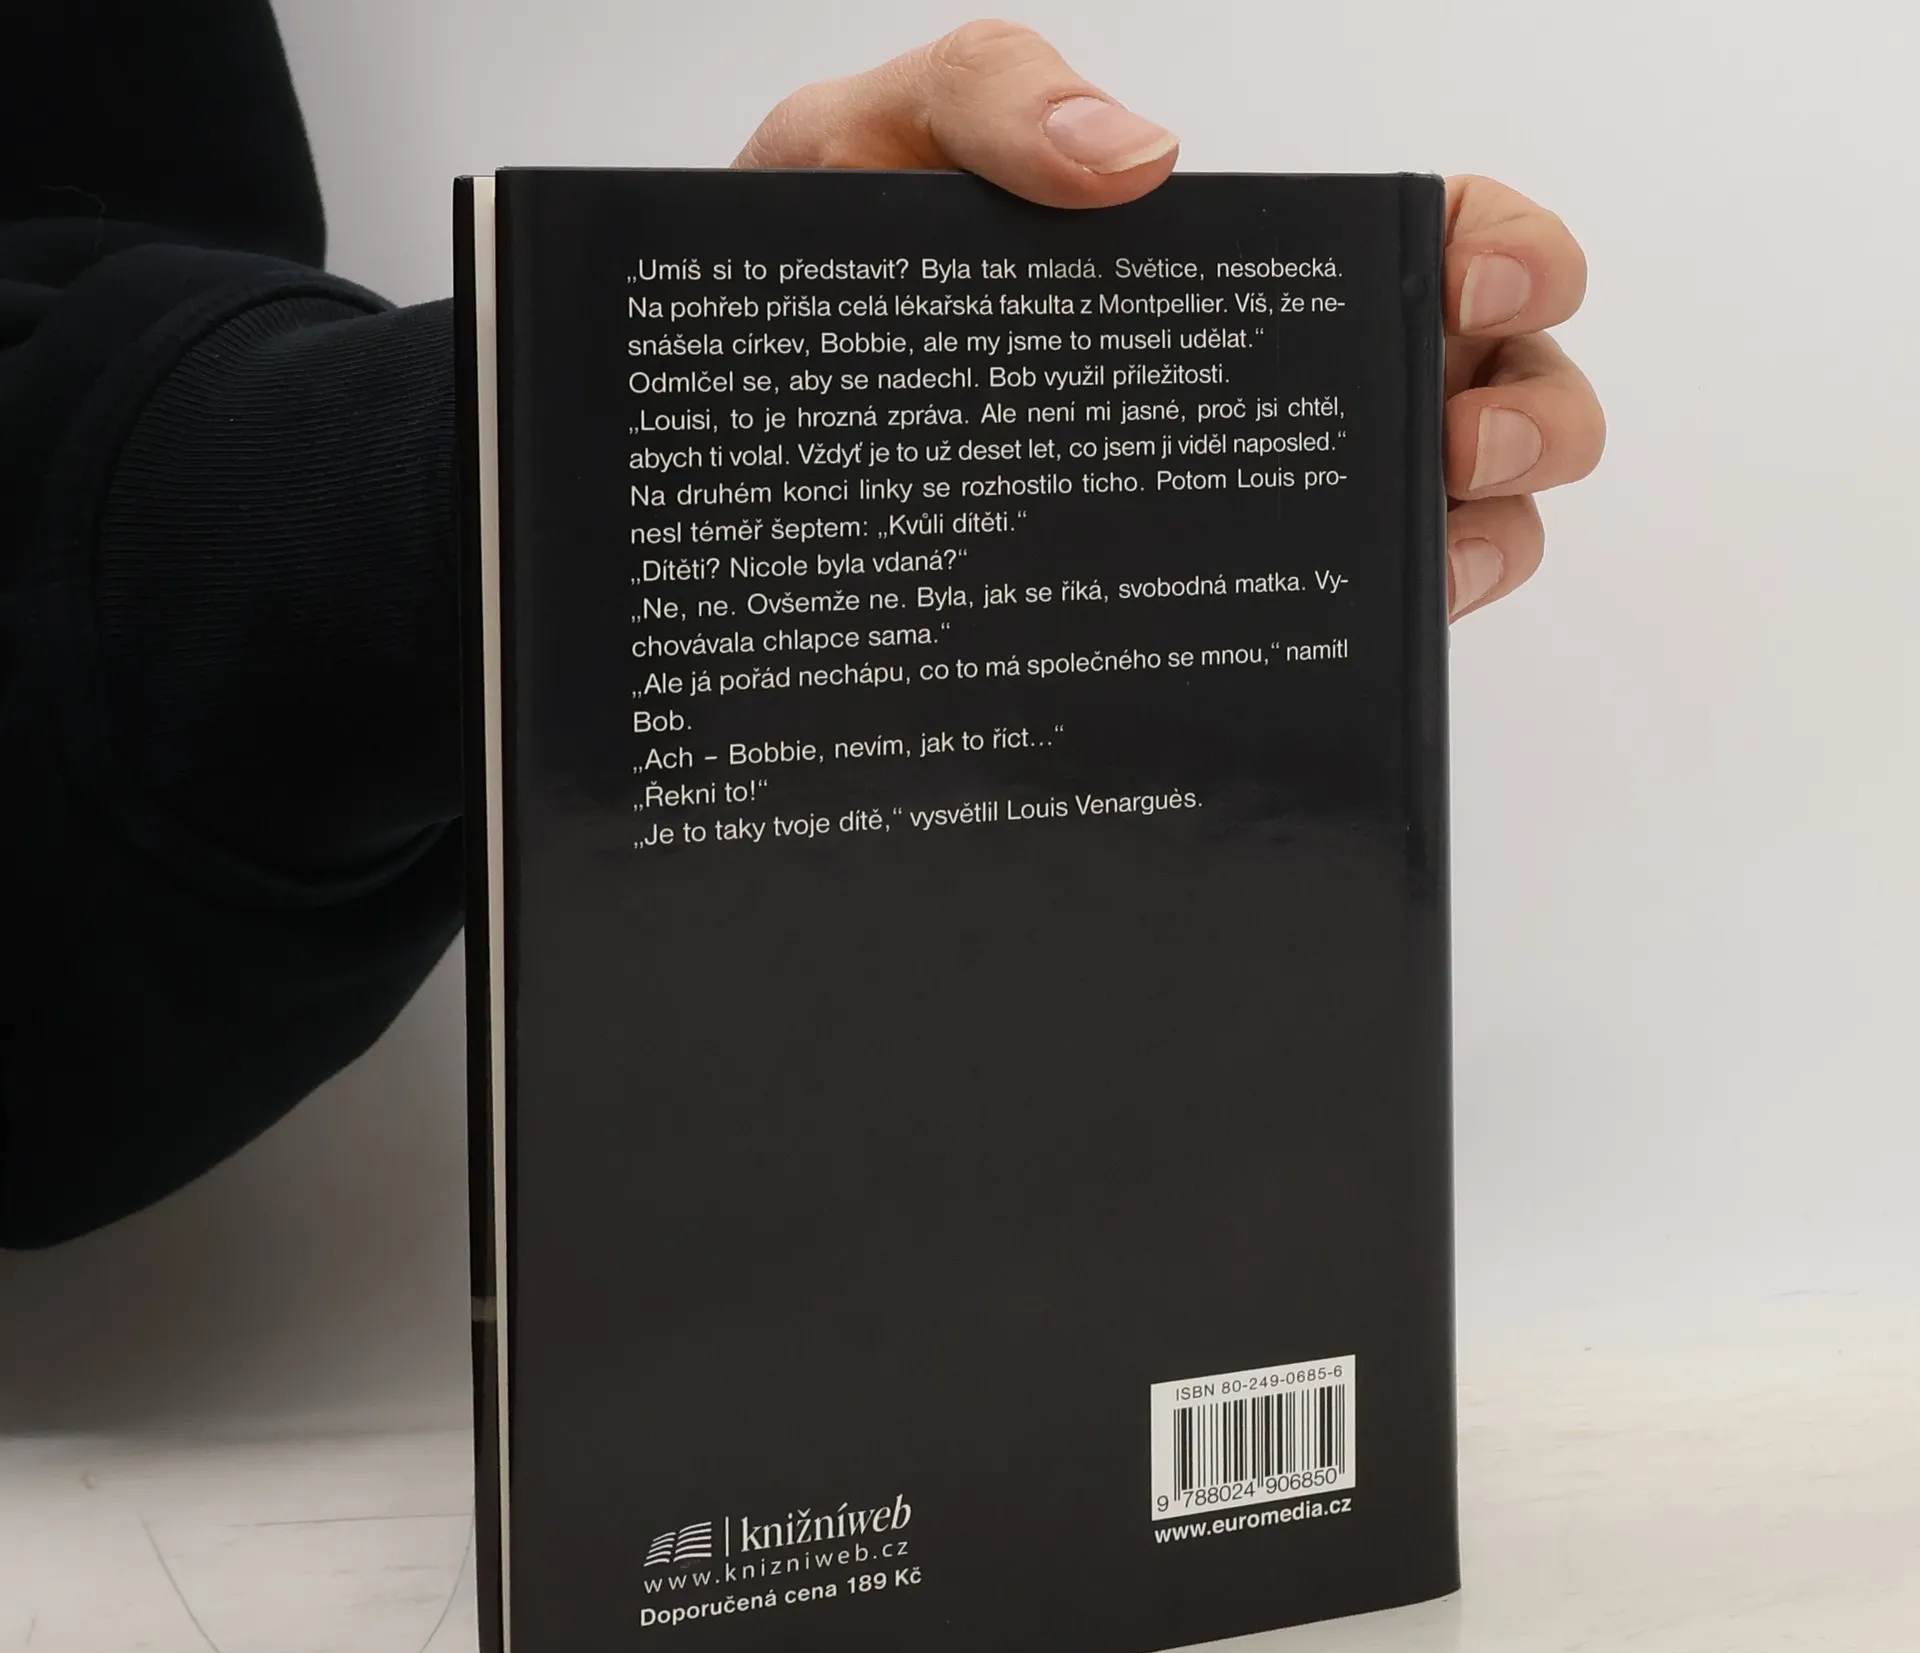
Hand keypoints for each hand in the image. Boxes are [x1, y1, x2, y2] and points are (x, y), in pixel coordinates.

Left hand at [736, 20, 1602, 620]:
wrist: (758, 448)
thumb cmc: (832, 285)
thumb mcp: (884, 143)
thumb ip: (991, 95)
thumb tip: (1135, 158)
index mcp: (1250, 264)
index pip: (1442, 237)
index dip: (1510, 245)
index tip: (1472, 274)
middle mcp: (1290, 389)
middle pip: (1505, 383)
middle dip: (1531, 404)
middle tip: (1449, 434)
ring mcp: (1270, 509)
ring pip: (1477, 516)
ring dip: (1497, 524)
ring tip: (1425, 540)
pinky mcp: (1226, 612)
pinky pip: (1376, 623)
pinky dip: (1417, 619)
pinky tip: (1375, 616)